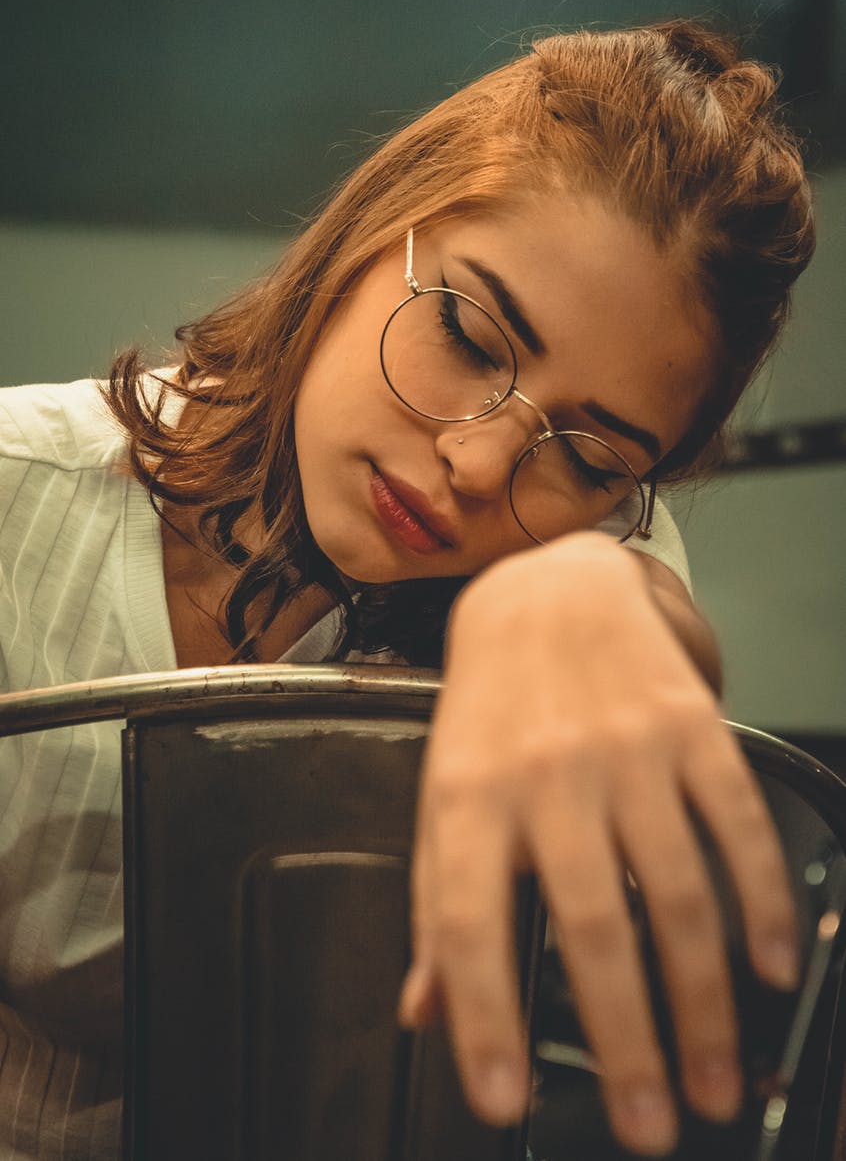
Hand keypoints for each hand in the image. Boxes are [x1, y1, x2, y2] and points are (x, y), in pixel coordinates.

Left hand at [398, 532, 797, 1155]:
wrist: (545, 591)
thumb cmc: (489, 707)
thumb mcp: (441, 791)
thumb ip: (436, 902)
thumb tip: (423, 1010)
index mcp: (470, 796)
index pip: (468, 924)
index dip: (481, 1019)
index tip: (500, 1098)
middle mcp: (548, 774)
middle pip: (592, 926)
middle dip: (624, 1042)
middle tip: (649, 1124)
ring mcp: (627, 750)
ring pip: (678, 894)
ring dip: (705, 1003)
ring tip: (716, 1078)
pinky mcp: (691, 729)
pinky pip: (738, 826)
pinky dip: (761, 902)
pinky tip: (767, 966)